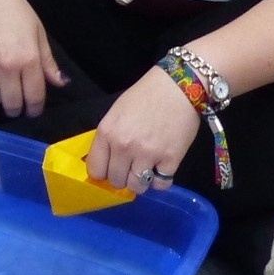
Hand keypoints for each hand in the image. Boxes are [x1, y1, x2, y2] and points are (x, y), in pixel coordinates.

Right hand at [0, 0, 67, 118]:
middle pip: (13, 103)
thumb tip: (59, 83)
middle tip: (17, 107)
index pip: (34, 95)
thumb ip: (47, 61)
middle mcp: (8, 67)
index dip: (35, 108)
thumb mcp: (38, 32)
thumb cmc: (14, 9)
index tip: (33, 110)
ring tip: (1, 90)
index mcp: (29, 59)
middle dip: (17, 109)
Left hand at [88, 68, 200, 193]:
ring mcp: (147, 154)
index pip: (96, 169)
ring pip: (137, 187)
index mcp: (107, 133)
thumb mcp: (116, 113)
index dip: (103, 173)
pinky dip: (161, 181)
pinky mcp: (170, 160)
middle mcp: (124, 146)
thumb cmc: (145, 96)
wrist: (178, 87)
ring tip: (146, 171)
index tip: (111, 170)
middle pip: (116, 180)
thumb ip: (109, 137)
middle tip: (131, 168)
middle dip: (123, 177)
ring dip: (141, 182)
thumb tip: (107, 162)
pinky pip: (161, 184)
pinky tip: (162, 169)